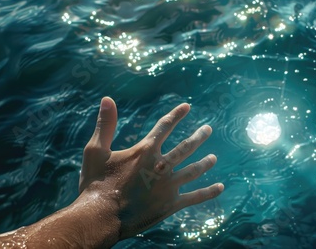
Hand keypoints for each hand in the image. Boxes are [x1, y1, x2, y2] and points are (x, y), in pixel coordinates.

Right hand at [79, 97, 224, 240]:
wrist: (101, 217)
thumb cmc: (95, 184)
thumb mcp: (95, 151)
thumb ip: (105, 124)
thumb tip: (107, 99)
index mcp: (145, 151)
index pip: (164, 126)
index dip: (176, 115)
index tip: (187, 106)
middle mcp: (161, 165)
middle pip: (186, 147)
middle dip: (199, 136)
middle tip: (208, 129)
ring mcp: (168, 185)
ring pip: (193, 170)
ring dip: (205, 163)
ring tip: (214, 158)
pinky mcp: (171, 204)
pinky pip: (195, 197)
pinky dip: (209, 192)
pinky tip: (220, 187)